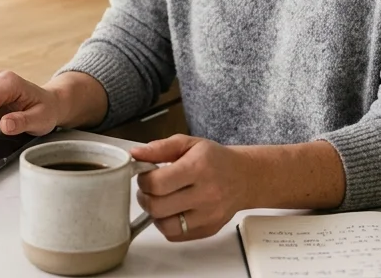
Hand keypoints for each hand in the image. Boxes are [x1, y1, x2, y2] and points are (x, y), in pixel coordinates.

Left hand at [131, 135, 253, 241]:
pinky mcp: (209, 230)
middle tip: (149, 190)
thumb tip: (135, 154)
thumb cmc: (214, 159)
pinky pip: (176, 236)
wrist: (244, 178)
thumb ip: (160, 147)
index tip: (145, 175)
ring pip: (165, 226)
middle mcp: (206, 194)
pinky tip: (172, 211)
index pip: (157, 183)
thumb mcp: (188, 143)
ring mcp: (208, 215)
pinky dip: (168, 225)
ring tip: (160, 201)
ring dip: (155, 214)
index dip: (143, 180)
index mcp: (198, 168)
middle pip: (158, 207)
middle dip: (145, 197)